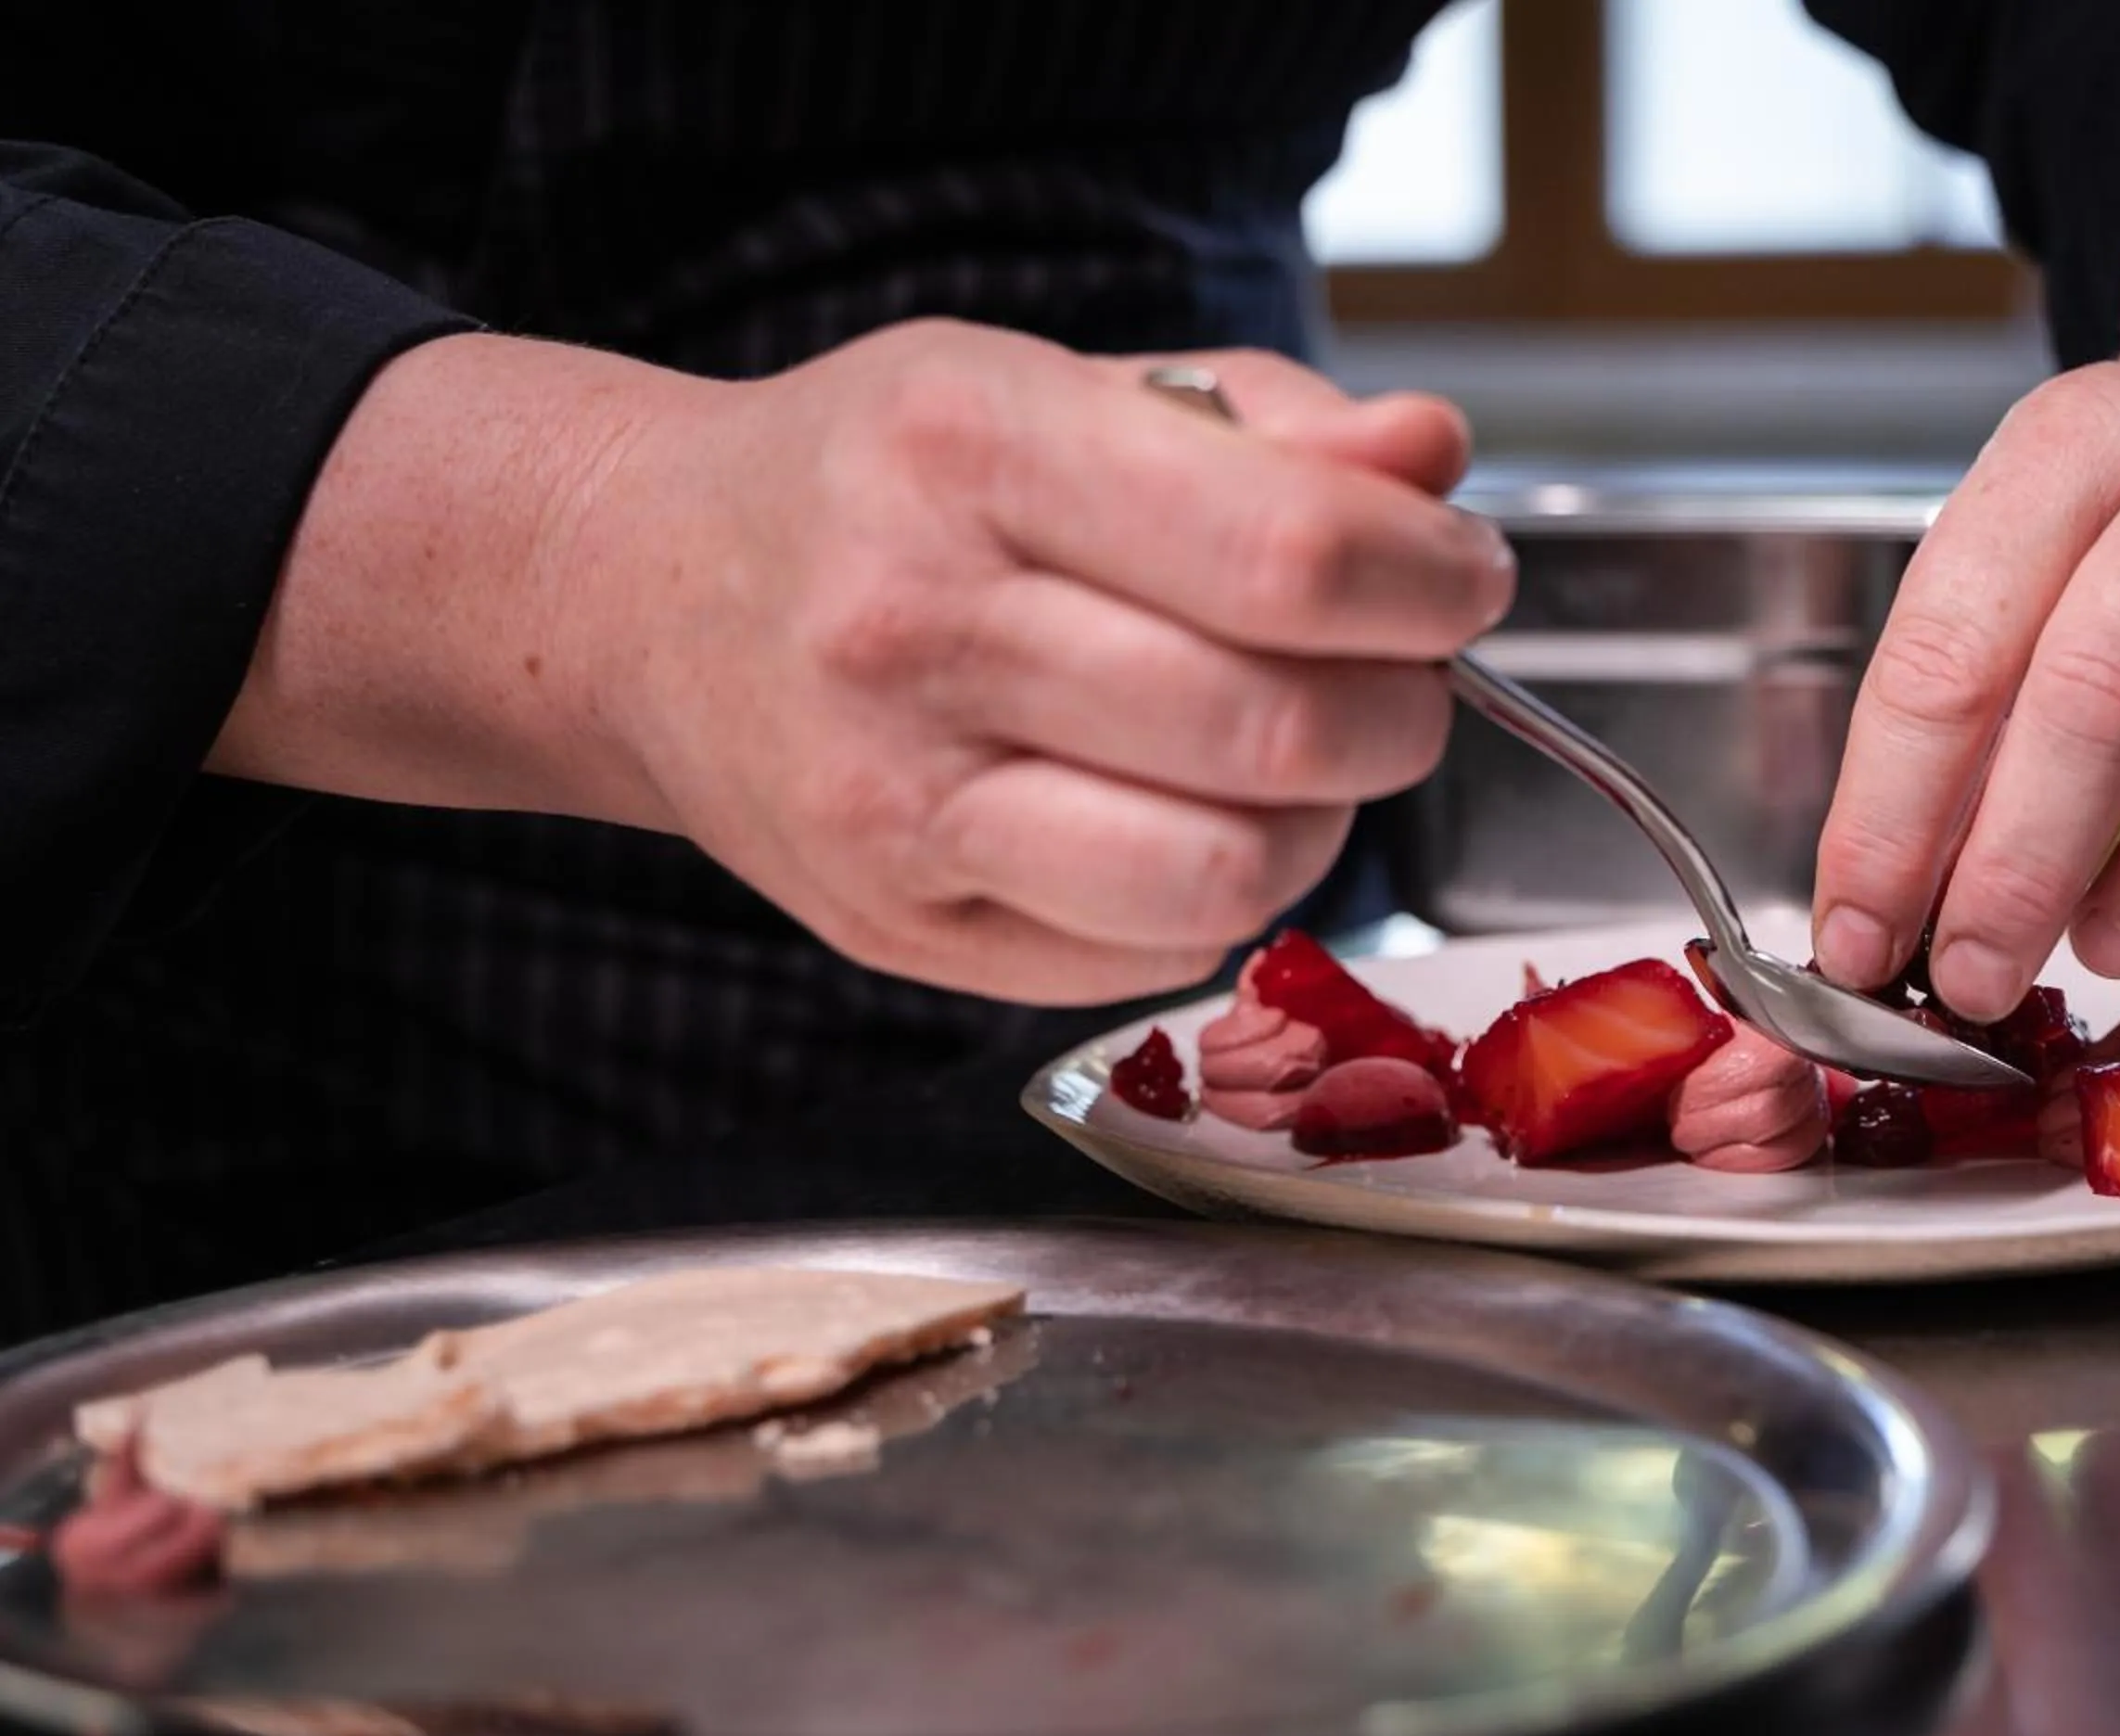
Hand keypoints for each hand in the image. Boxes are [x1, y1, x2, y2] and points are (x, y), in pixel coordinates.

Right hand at [222, 327, 1512, 1004]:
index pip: (1288, 553)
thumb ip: (1267, 425)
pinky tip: (1187, 818)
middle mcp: (915, 630)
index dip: (1431, 581)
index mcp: (972, 450)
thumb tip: (1435, 464)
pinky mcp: (898, 930)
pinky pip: (1152, 953)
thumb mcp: (1060, 387)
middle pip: (1274, 730)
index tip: (1463, 578)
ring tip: (1301, 760)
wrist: (644, 599)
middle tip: (1402, 677)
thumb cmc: (883, 482)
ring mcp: (893, 803)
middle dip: (1403, 711)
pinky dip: (1223, 895)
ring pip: (1225, 876)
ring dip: (1325, 825)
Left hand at [1812, 142, 2119, 1018]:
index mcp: (2079, 438)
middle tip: (1972, 978)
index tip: (1860, 934)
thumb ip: (1966, 700)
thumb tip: (1891, 902)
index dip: (1893, 815)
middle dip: (2020, 868)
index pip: (1954, 650)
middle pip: (2103, 692)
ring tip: (2102, 944)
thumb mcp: (2033, 543)